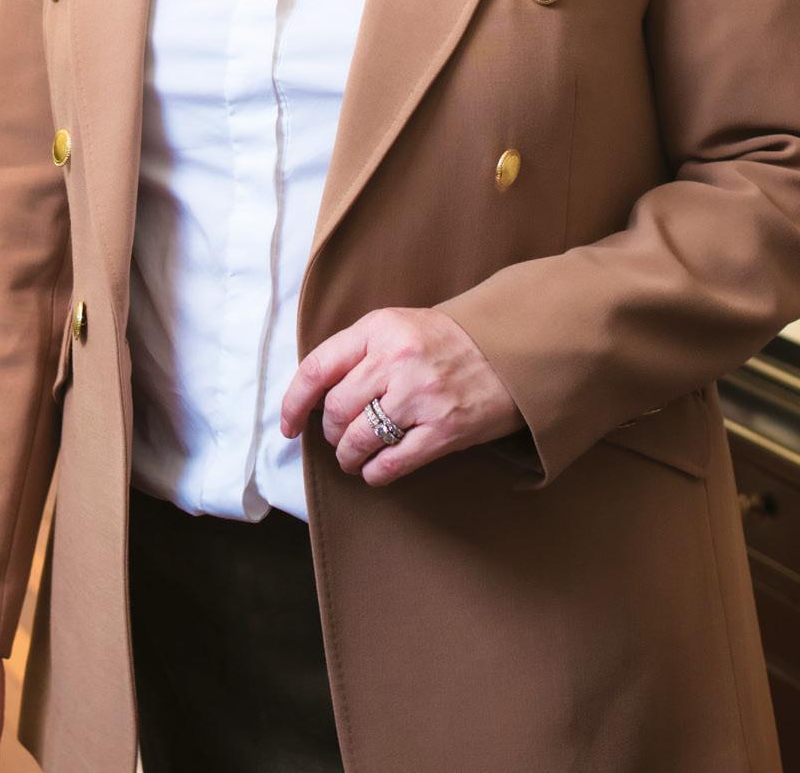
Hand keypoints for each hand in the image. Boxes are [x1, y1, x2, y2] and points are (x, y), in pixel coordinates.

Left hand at [278, 306, 522, 486]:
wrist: (511, 350)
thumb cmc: (447, 340)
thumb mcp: (398, 326)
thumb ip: (359, 351)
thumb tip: (315, 394)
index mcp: (379, 329)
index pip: (317, 368)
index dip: (294, 403)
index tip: (287, 426)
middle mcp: (397, 360)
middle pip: (336, 410)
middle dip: (329, 431)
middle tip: (337, 436)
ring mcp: (421, 397)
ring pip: (359, 439)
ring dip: (348, 456)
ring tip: (352, 457)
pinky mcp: (444, 430)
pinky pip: (392, 463)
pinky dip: (375, 473)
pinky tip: (373, 471)